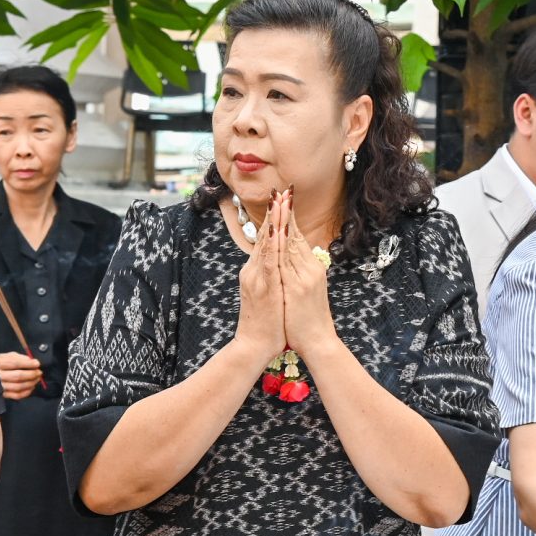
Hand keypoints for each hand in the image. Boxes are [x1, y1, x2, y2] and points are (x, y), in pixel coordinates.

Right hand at [0, 351, 44, 400]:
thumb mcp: (5, 356)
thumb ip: (17, 357)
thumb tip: (31, 361)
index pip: (15, 363)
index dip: (28, 364)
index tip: (37, 363)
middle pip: (18, 376)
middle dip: (32, 374)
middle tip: (39, 372)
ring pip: (18, 386)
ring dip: (31, 383)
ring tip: (37, 379)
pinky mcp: (1, 395)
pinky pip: (16, 395)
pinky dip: (27, 392)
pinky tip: (31, 387)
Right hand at [234, 189, 286, 360]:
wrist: (254, 346)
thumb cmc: (265, 324)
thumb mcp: (269, 294)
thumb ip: (272, 277)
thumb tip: (278, 266)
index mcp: (256, 271)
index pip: (266, 239)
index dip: (274, 219)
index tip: (282, 199)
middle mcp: (253, 270)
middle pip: (264, 235)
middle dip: (273, 212)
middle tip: (281, 190)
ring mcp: (256, 278)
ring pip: (265, 244)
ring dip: (273, 221)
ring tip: (280, 201)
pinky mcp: (262, 288)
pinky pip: (268, 263)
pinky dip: (272, 246)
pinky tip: (277, 231)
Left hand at [280, 198, 337, 358]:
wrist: (318, 343)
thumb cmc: (309, 321)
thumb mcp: (306, 293)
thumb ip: (301, 275)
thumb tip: (294, 262)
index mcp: (311, 270)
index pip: (298, 238)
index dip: (291, 218)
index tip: (286, 199)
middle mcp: (310, 269)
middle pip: (296, 235)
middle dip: (288, 212)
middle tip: (283, 189)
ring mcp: (304, 277)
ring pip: (292, 243)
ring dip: (285, 220)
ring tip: (280, 200)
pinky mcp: (298, 287)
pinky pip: (286, 260)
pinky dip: (281, 243)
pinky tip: (276, 229)